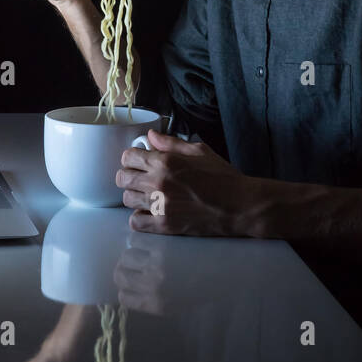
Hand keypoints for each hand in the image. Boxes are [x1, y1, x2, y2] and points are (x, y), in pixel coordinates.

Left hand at [116, 129, 256, 235]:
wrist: (239, 205)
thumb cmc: (222, 177)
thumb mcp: (199, 151)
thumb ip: (171, 143)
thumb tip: (150, 136)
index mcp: (165, 161)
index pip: (128, 156)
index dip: (132, 157)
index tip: (138, 161)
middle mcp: (158, 182)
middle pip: (122, 178)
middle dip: (129, 175)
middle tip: (140, 178)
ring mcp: (160, 205)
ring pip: (127, 199)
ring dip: (135, 195)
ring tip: (147, 195)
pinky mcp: (164, 225)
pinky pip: (136, 221)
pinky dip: (139, 217)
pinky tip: (150, 212)